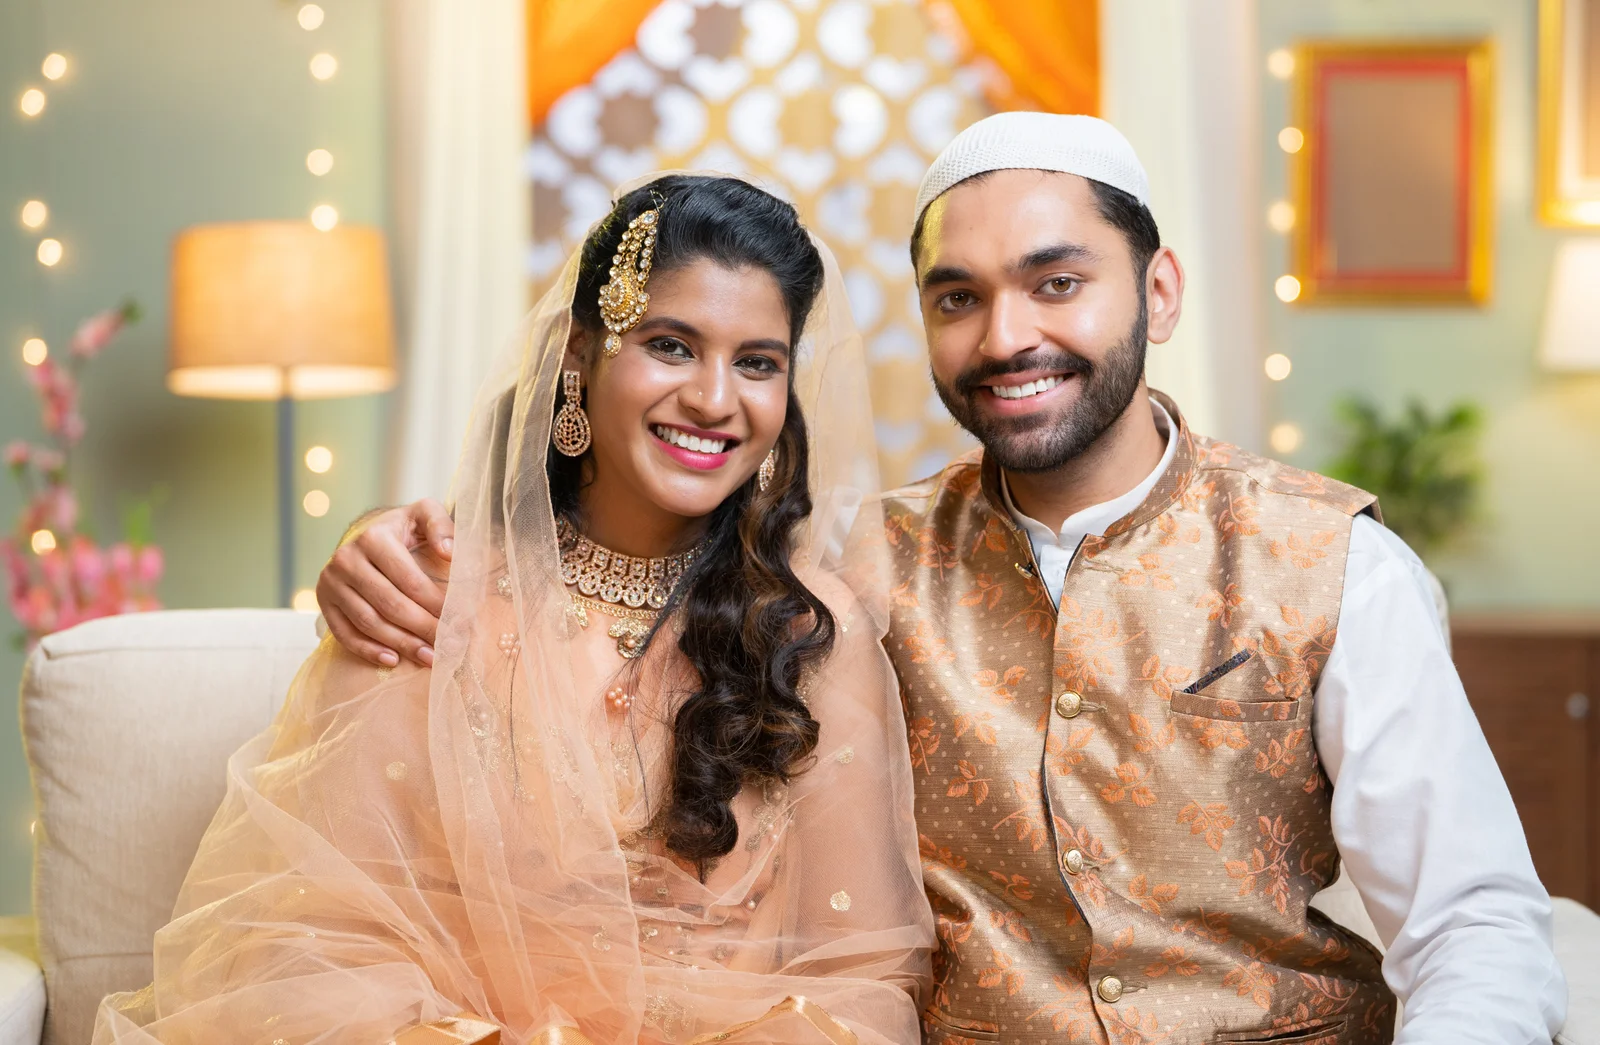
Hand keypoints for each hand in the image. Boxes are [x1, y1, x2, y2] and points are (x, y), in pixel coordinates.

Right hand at [316, 499, 453, 666]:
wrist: (367, 535)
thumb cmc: (403, 529)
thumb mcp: (423, 515)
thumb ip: (441, 525)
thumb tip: (449, 551)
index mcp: (373, 537)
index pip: (410, 580)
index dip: (437, 604)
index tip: (462, 621)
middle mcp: (346, 559)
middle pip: (390, 604)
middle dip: (424, 628)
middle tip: (450, 646)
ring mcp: (331, 582)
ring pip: (368, 622)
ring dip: (401, 644)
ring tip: (430, 658)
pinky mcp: (324, 602)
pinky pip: (344, 633)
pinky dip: (368, 650)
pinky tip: (394, 660)